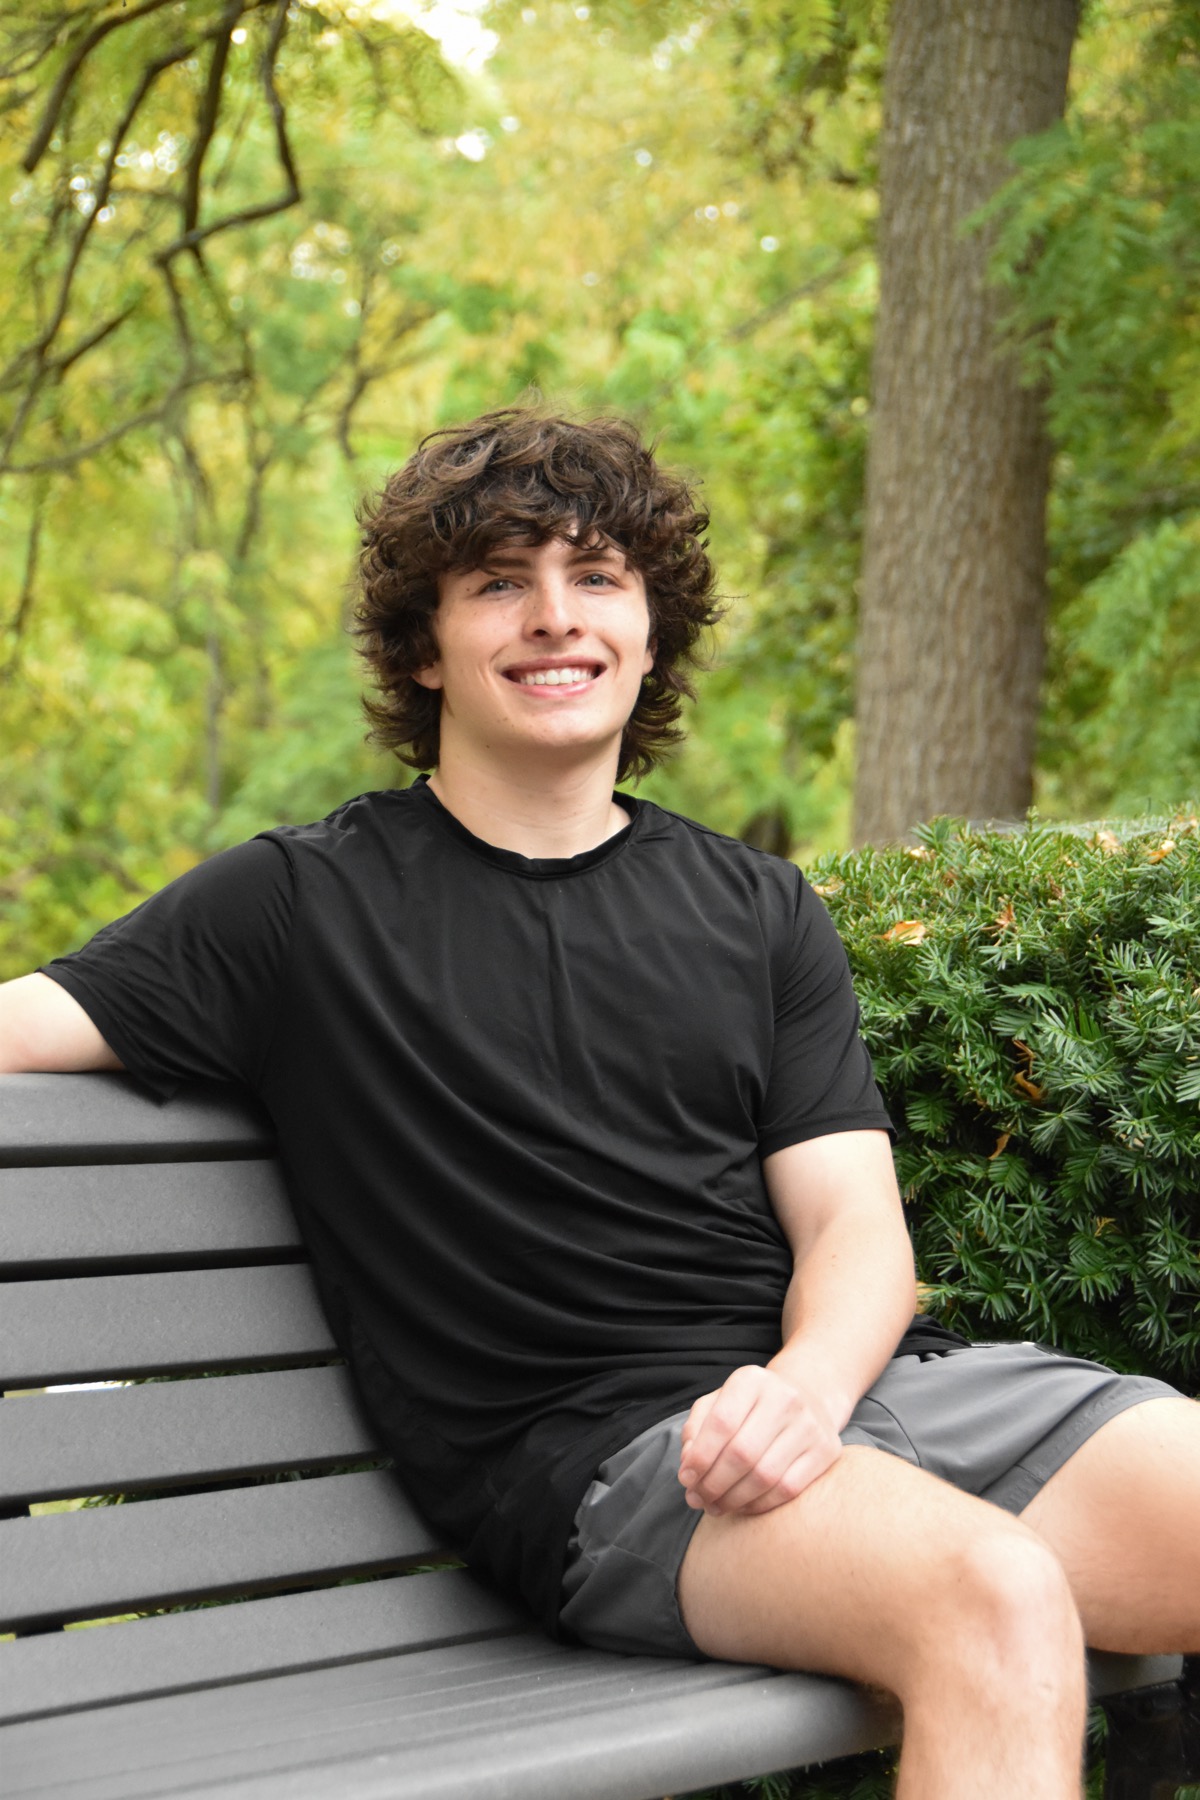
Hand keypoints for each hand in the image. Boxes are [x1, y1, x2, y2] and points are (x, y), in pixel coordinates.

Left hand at [678, 1363, 842, 1517]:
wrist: (806, 1397)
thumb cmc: (750, 1406)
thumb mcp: (719, 1402)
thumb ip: (696, 1429)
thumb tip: (688, 1466)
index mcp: (752, 1379)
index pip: (721, 1422)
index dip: (700, 1457)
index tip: (686, 1478)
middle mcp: (785, 1398)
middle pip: (742, 1454)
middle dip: (713, 1484)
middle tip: (697, 1499)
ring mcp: (810, 1425)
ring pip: (765, 1476)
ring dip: (733, 1499)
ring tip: (715, 1506)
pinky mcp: (827, 1451)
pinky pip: (788, 1489)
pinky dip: (759, 1504)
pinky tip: (742, 1505)